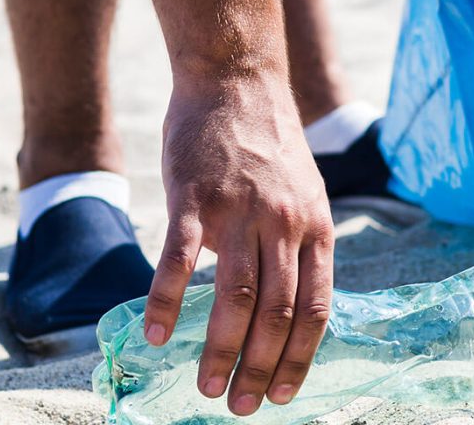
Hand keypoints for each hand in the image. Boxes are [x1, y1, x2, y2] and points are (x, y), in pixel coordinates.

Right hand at [143, 73, 333, 415]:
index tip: (284, 393)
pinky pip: (180, 259)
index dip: (300, 357)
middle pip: (279, 312)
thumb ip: (298, 242)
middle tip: (242, 405)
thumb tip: (290, 300)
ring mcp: (241, 210)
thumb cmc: (269, 143)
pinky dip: (166, 300)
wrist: (239, 81)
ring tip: (209, 387)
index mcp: (315, 227)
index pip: (316, 308)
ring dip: (222, 349)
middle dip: (261, 368)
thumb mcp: (305, 192)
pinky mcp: (196, 197)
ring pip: (236, 296)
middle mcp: (284, 224)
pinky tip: (157, 334)